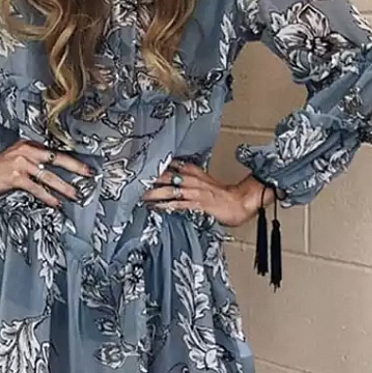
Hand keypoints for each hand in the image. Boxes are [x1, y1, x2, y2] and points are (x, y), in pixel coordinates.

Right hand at [0, 140, 92, 207]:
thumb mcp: (15, 157)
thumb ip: (33, 158)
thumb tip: (51, 167)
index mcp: (27, 145)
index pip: (53, 151)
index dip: (70, 159)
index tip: (83, 165)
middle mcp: (25, 151)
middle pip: (55, 158)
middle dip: (74, 167)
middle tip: (88, 173)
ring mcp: (21, 164)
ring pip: (48, 176)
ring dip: (63, 186)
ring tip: (74, 194)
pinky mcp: (16, 177)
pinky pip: (36, 188)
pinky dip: (47, 196)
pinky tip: (55, 202)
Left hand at [140, 158, 255, 227]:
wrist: (239, 201)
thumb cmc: (220, 193)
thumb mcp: (201, 178)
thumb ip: (185, 174)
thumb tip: (168, 174)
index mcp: (191, 170)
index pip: (168, 164)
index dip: (152, 166)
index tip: (136, 169)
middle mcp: (190, 179)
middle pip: (164, 176)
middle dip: (148, 180)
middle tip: (132, 183)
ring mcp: (193, 192)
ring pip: (168, 190)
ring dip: (152, 193)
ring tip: (139, 196)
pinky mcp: (197, 205)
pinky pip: (178, 205)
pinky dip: (165, 206)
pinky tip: (155, 208)